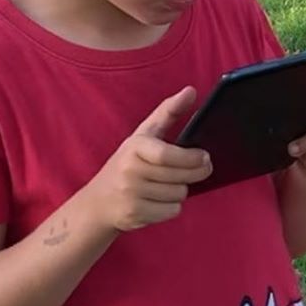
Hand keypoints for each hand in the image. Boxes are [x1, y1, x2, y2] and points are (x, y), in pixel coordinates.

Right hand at [83, 87, 211, 232]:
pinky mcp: (133, 215)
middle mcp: (129, 171)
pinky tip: (160, 200)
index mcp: (134, 146)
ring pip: (177, 194)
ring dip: (180, 190)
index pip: (166, 154)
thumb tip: (191, 91)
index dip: (190, 157)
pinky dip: (172, 207)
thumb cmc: (129, 162)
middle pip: (178, 176)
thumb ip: (169, 111)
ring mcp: (130, 194)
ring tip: (171, 184)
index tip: (205, 156)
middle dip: (195, 173)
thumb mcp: (144, 135)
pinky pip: (170, 212)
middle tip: (202, 168)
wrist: (99, 201)